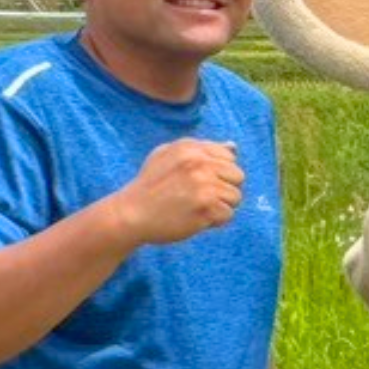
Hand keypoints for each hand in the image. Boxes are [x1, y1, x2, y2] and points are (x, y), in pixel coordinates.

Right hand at [111, 139, 243, 245]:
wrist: (130, 214)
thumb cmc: (150, 186)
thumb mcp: (167, 155)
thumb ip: (201, 149)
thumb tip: (233, 147)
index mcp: (192, 148)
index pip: (230, 158)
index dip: (218, 173)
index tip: (198, 182)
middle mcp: (200, 163)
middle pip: (238, 177)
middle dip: (223, 189)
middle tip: (200, 198)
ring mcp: (203, 186)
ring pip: (236, 197)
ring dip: (220, 206)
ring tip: (197, 208)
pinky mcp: (205, 208)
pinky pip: (227, 215)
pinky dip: (215, 221)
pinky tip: (196, 219)